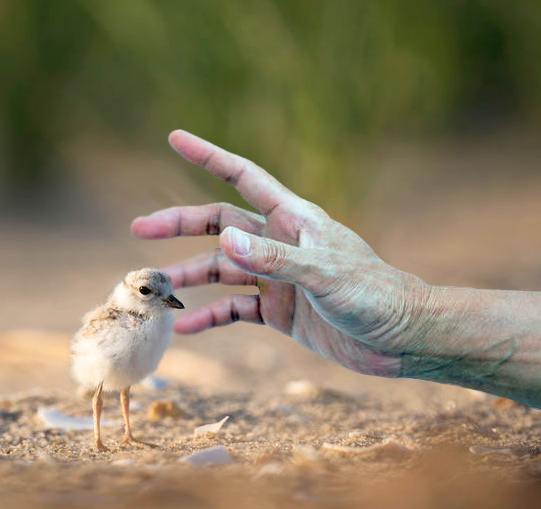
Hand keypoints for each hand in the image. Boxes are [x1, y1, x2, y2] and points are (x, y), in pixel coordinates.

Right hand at [131, 130, 432, 377]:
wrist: (400, 338)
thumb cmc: (373, 295)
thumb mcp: (323, 274)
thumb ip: (274, 259)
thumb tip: (224, 241)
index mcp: (292, 220)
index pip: (244, 177)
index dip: (209, 156)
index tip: (175, 138)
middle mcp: (279, 244)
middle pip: (220, 225)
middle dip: (180, 224)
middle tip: (140, 228)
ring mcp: (278, 278)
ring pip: (222, 270)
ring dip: (189, 277)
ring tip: (155, 290)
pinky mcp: (280, 311)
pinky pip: (235, 310)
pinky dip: (210, 316)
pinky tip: (185, 326)